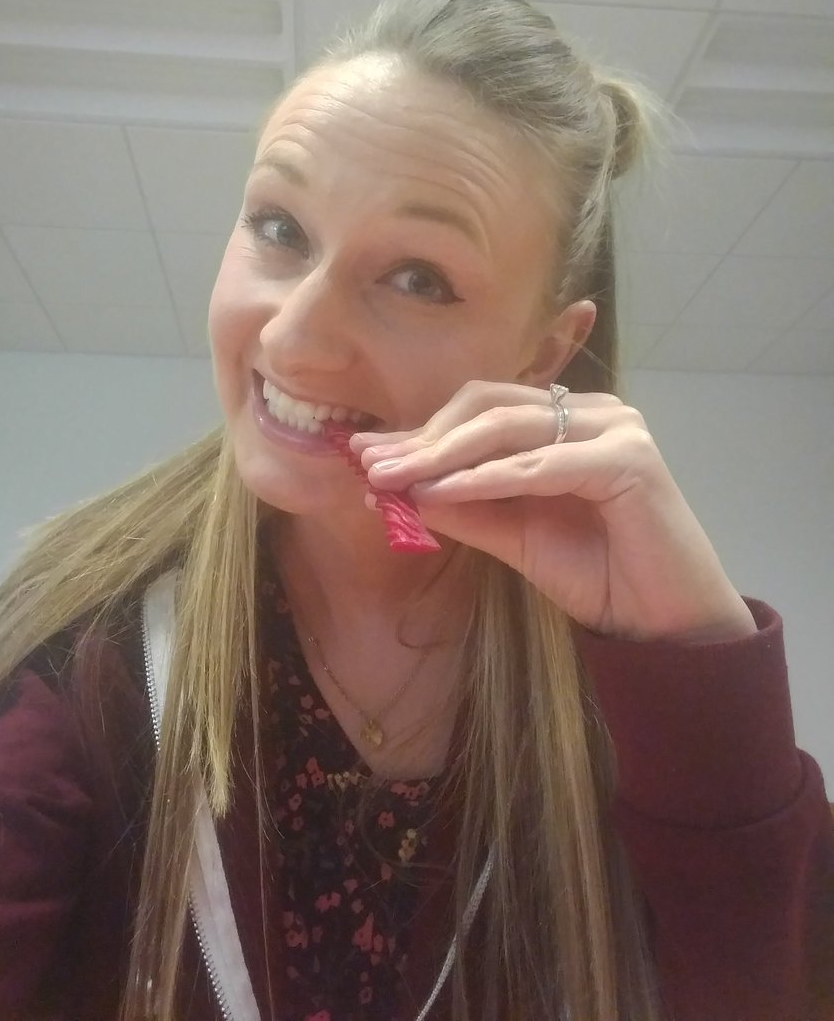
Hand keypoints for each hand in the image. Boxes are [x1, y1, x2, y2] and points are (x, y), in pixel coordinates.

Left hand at [351, 381, 756, 643]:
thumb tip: (393, 489)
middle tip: (369, 465)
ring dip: (442, 454)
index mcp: (568, 420)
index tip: (365, 453)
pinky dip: (485, 478)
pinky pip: (539, 465)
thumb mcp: (514, 536)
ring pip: (509, 428)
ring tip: (391, 479)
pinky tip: (439, 493)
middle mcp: (594, 412)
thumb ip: (463, 508)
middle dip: (423, 437)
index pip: (482, 411)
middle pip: (489, 407)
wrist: (667, 626)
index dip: (422, 431)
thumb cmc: (599, 577)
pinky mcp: (630, 460)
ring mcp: (617, 428)